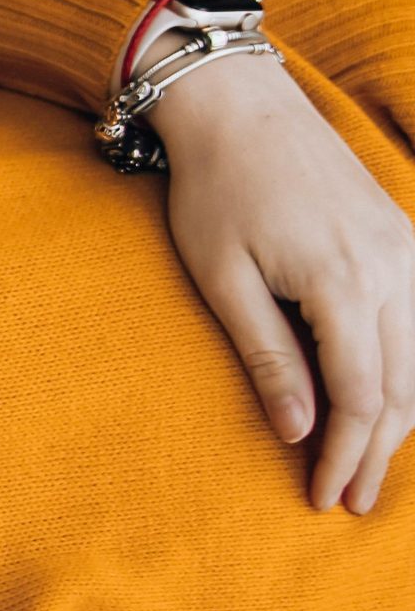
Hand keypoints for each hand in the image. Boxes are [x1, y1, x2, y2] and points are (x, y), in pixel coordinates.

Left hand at [151, 52, 414, 511]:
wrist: (241, 106)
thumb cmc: (216, 190)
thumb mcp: (223, 279)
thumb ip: (266, 356)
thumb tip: (298, 431)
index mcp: (344, 282)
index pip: (362, 396)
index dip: (346, 455)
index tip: (325, 499)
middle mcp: (395, 267)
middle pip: (405, 386)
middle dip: (379, 451)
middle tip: (356, 503)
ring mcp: (410, 249)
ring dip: (402, 417)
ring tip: (372, 464)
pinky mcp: (407, 236)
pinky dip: (412, 370)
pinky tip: (393, 401)